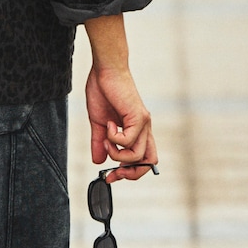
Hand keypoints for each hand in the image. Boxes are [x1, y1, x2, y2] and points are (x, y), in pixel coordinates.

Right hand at [86, 65, 157, 182]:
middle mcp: (144, 129)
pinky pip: (128, 140)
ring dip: (117, 154)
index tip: (110, 175)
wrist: (106, 71)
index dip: (129, 173)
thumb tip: (98, 160)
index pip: (143, 161)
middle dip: (130, 173)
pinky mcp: (138, 117)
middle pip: (149, 162)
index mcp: (137, 132)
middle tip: (112, 171)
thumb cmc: (104, 92)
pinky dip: (114, 138)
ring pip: (137, 155)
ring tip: (106, 138)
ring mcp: (143, 123)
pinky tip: (109, 124)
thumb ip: (99, 143)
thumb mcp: (98, 123)